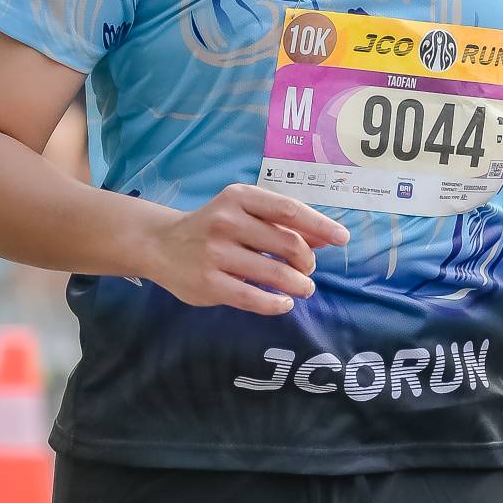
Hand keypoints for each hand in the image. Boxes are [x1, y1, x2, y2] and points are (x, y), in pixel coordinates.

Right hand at [137, 183, 348, 316]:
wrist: (160, 244)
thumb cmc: (211, 227)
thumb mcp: (243, 214)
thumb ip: (280, 223)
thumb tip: (324, 238)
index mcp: (239, 198)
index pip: (290, 210)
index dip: (320, 226)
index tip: (342, 239)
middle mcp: (227, 221)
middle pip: (288, 244)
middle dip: (307, 262)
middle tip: (308, 271)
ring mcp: (217, 253)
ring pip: (275, 274)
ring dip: (298, 285)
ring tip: (303, 289)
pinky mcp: (210, 283)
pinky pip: (255, 298)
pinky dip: (277, 304)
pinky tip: (284, 303)